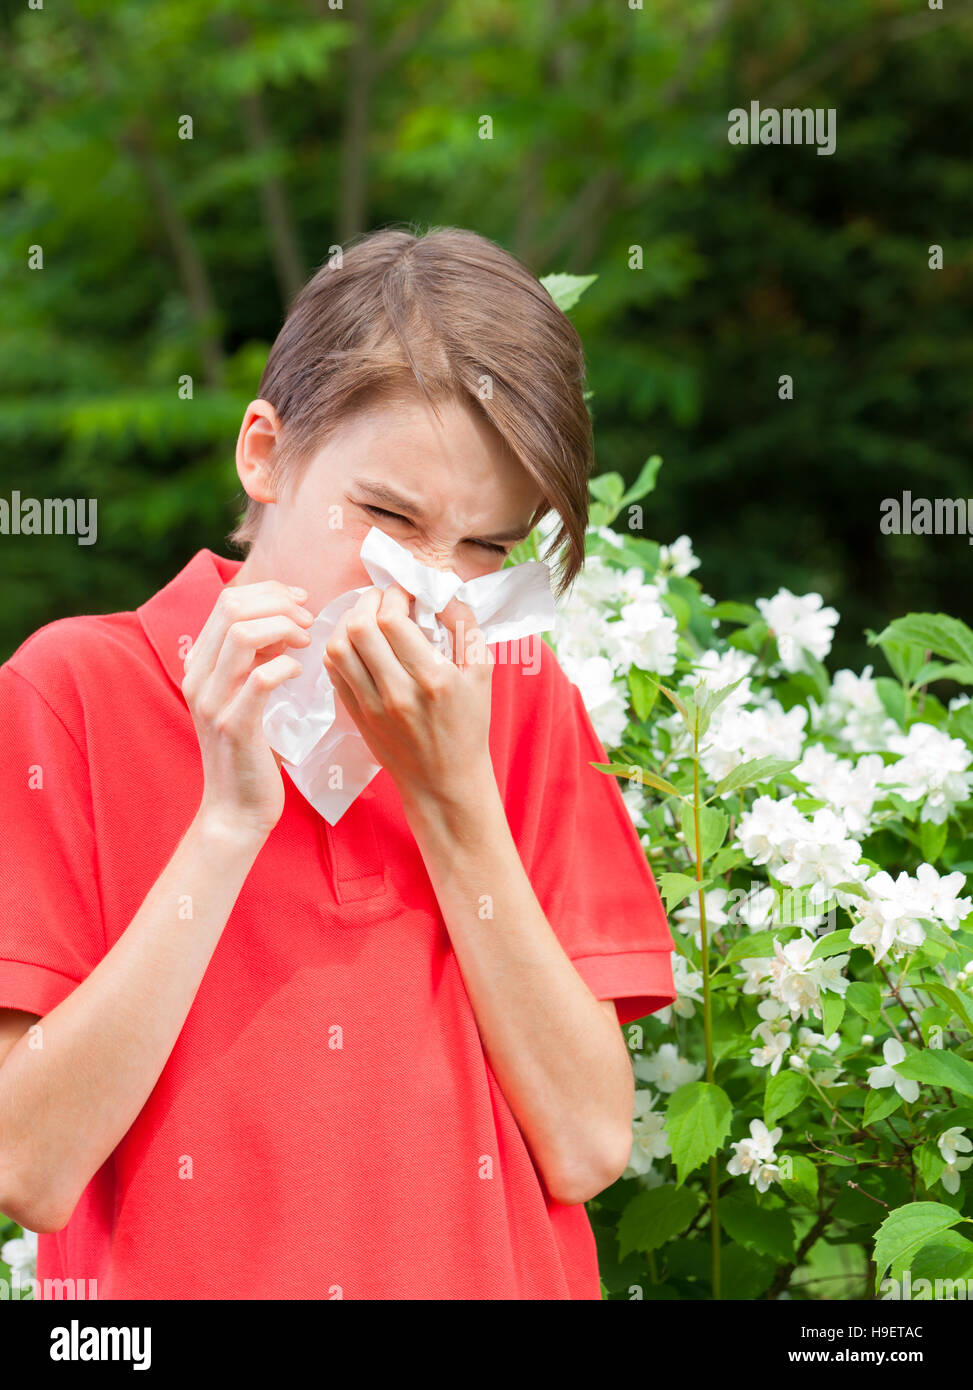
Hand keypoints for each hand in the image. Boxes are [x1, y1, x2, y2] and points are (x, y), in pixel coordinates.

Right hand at [181, 580, 314, 839]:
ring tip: (307, 642)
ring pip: (243, 635)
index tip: (300, 603)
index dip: (269, 592)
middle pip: (233, 608)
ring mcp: (212, 702)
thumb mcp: (242, 696)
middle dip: (279, 604)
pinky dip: (286, 665)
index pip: (227, 601)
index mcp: (198, 665)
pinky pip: (261, 678)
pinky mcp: (235, 726)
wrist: (235, 811)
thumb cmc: (249, 752)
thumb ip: (251, 659)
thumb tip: (280, 620)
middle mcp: (197, 678)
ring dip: (284, 628)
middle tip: (309, 621)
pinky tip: (300, 671)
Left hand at [322, 584, 494, 811]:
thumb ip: (465, 625)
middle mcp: (398, 692)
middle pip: (360, 628)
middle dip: (369, 600)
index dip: (394, 595)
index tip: (405, 592)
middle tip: (383, 598)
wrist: (444, 781)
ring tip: (367, 615)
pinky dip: (339, 646)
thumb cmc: (468, 725)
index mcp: (433, 678)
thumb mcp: (481, 672)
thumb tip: (440, 589)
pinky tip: (357, 641)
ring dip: (348, 621)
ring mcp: (371, 705)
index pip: (393, 620)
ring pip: (338, 647)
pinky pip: (333, 670)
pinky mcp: (355, 714)